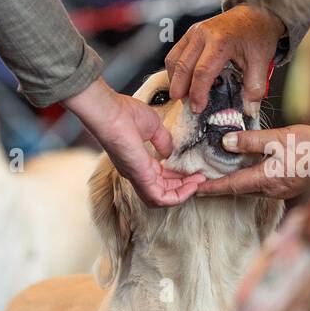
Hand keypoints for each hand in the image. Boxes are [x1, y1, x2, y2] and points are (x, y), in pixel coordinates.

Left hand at [63, 79, 203, 206]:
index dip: (178, 177)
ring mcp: (137, 176)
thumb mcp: (152, 127)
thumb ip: (162, 141)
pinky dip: (177, 196)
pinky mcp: (140, 177)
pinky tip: (191, 186)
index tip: (193, 171)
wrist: (109, 112)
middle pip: (162, 190)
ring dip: (182, 194)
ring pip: (161, 198)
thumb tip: (170, 152)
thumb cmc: (123, 114)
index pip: (160, 177)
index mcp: (138, 160)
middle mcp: (136, 172)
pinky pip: (160, 198)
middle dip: (183, 187)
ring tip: (198, 184)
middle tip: (200, 179)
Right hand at [165, 4, 284, 116]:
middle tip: (188, 107)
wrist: (256, 13)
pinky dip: (177, 71)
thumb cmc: (257, 35)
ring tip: (185, 97)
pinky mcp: (190, 33)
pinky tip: (186, 82)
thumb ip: (254, 88)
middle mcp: (203, 34)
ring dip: (176, 81)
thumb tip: (249, 110)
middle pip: (183, 66)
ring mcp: (194, 32)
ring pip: (174, 60)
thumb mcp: (261, 62)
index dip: (197, 93)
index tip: (198, 108)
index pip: (202, 72)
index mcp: (221, 41)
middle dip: (181, 90)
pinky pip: (175, 54)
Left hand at [197, 124, 309, 199]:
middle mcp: (272, 190)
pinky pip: (263, 187)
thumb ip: (251, 141)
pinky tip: (248, 171)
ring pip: (251, 189)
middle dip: (219, 187)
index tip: (194, 189)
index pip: (232, 185)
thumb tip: (226, 142)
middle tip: (200, 181)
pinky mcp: (289, 187)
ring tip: (219, 176)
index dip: (211, 188)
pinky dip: (250, 181)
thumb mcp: (279, 137)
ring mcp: (281, 191)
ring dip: (234, 184)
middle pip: (239, 190)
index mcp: (267, 179)